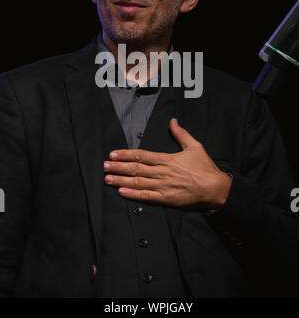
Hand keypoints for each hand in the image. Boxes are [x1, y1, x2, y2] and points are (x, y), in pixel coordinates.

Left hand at [104, 118, 231, 208]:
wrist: (215, 189)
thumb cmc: (205, 168)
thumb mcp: (195, 146)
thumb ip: (181, 134)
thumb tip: (173, 121)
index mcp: (167, 159)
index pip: (141, 155)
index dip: (125, 154)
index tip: (113, 153)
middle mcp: (162, 172)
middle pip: (135, 168)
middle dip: (118, 166)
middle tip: (105, 165)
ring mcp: (163, 186)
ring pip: (137, 182)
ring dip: (121, 179)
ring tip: (107, 178)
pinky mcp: (166, 199)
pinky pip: (146, 197)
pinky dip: (133, 194)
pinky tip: (122, 192)